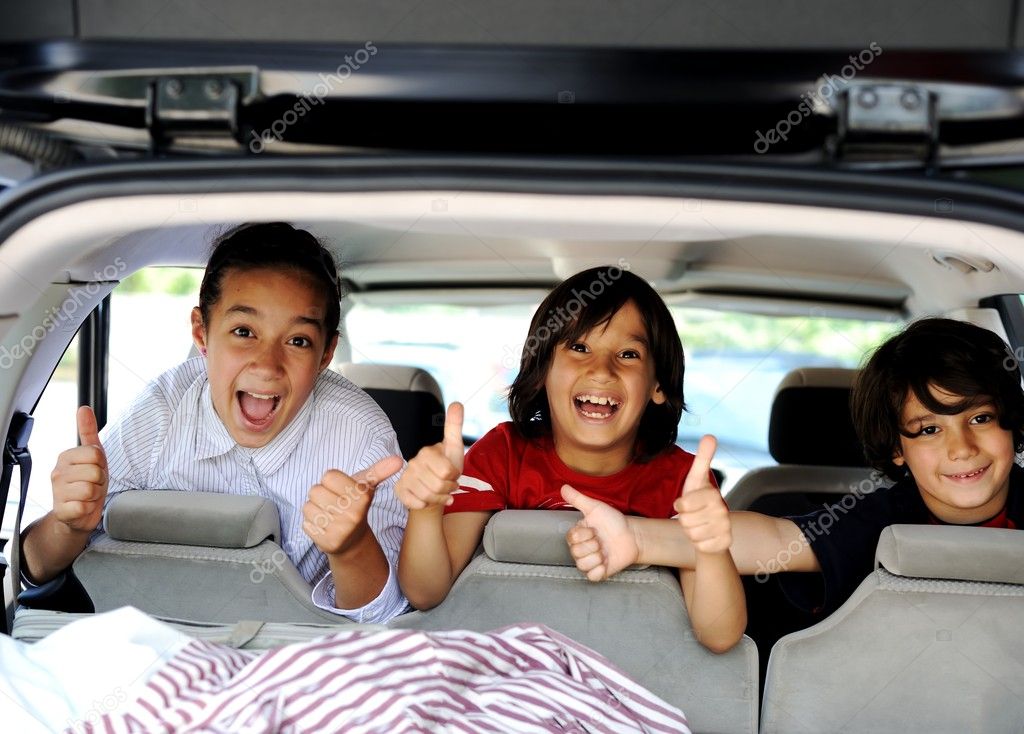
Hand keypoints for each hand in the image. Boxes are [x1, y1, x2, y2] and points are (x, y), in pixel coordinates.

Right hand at [49, 406, 107, 532]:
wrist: (77, 513)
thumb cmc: (87, 482)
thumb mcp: (92, 455)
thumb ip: (88, 432)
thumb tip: (84, 408)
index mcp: (66, 457)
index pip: (96, 453)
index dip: (101, 464)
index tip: (94, 470)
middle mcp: (57, 472)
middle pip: (96, 472)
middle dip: (100, 481)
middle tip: (92, 485)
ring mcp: (57, 492)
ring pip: (92, 490)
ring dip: (96, 495)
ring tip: (88, 496)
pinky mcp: (62, 510)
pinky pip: (85, 506)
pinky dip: (88, 509)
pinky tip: (82, 507)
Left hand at [303, 455, 401, 556]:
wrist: (352, 541)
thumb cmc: (355, 506)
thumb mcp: (366, 486)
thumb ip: (379, 470)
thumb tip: (399, 460)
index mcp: (362, 496)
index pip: (328, 476)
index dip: (331, 481)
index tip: (340, 490)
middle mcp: (353, 513)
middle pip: (315, 490)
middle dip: (321, 495)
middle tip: (333, 503)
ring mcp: (340, 530)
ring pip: (308, 507)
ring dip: (315, 510)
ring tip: (328, 515)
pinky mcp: (328, 542)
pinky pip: (306, 524)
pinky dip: (312, 524)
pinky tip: (324, 527)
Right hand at [394, 402, 464, 510]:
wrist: (432, 490)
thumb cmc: (444, 470)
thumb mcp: (454, 448)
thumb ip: (455, 427)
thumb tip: (457, 403)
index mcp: (427, 452)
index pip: (447, 472)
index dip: (454, 476)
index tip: (452, 474)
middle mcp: (412, 463)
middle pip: (438, 486)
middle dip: (448, 489)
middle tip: (448, 485)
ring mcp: (404, 477)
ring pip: (428, 497)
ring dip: (439, 499)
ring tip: (441, 493)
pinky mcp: (399, 491)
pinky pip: (417, 504)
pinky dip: (426, 505)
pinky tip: (428, 500)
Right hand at [561, 484, 638, 581]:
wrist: (632, 535)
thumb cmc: (613, 521)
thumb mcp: (595, 507)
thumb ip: (578, 499)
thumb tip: (563, 487)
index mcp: (578, 535)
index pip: (571, 538)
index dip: (584, 534)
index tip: (595, 529)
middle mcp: (581, 550)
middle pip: (575, 553)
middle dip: (592, 546)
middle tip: (601, 541)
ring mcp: (590, 561)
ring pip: (582, 565)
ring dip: (596, 558)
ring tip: (605, 551)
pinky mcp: (599, 572)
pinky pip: (592, 577)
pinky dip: (599, 571)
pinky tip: (606, 562)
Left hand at [674, 435, 731, 553]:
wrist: (712, 528)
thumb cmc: (699, 501)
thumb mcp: (696, 479)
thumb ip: (702, 459)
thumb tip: (710, 435)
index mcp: (713, 494)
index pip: (684, 504)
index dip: (680, 506)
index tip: (686, 504)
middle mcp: (723, 511)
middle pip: (686, 521)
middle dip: (685, 520)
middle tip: (693, 516)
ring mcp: (725, 528)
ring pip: (692, 534)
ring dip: (691, 531)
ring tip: (698, 525)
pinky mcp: (725, 543)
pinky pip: (700, 546)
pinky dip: (698, 543)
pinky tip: (705, 536)